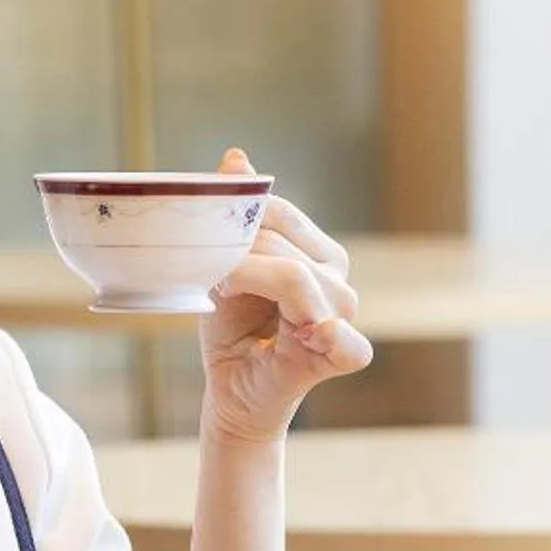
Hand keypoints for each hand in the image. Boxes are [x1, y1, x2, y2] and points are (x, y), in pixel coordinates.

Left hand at [199, 148, 373, 443]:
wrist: (231, 392)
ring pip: (294, 277)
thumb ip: (239, 216)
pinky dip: (328, 334)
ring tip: (220, 294)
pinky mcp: (339, 356)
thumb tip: (237, 157)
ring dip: (246, 281)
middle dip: (236, 255)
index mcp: (319, 253)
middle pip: (280, 245)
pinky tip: (306, 332)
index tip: (208, 248)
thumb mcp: (228, 267)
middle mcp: (338, 280)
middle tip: (206, 276)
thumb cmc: (233, 330)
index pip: (280, 214)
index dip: (239, 222)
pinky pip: (342, 339)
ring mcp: (343, 317)